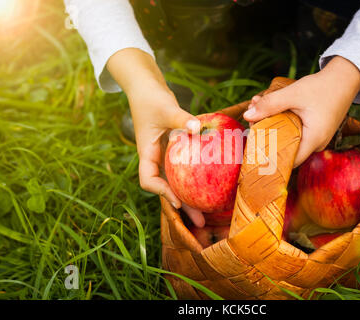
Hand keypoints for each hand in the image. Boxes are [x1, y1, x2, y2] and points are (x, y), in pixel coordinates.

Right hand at [107, 48, 204, 226]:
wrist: (147, 87)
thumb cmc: (151, 97)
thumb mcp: (165, 108)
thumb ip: (180, 118)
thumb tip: (197, 128)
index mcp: (146, 152)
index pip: (148, 180)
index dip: (162, 193)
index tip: (178, 200)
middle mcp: (155, 158)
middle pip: (166, 188)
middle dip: (182, 206)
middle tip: (201, 222)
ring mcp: (165, 156)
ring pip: (177, 181)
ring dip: (191, 196)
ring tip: (210, 213)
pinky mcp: (175, 150)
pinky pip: (185, 169)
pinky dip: (196, 178)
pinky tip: (213, 184)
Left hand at [243, 56, 359, 166]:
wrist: (346, 77)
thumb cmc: (323, 86)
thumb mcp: (293, 94)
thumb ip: (270, 104)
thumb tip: (247, 116)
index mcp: (313, 140)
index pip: (288, 161)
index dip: (269, 158)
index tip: (253, 147)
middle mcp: (317, 144)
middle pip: (286, 148)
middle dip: (266, 136)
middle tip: (252, 119)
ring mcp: (317, 138)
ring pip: (289, 139)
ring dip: (273, 126)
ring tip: (259, 108)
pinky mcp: (316, 131)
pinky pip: (296, 132)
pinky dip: (283, 122)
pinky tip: (272, 107)